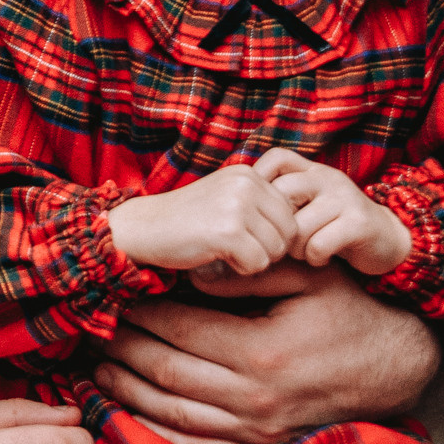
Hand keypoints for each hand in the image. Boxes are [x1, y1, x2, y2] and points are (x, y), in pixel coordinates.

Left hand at [91, 260, 442, 443]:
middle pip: (165, 373)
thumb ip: (250, 271)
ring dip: (126, 391)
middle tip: (91, 332)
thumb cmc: (349, 313)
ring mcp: (255, 431)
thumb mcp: (310, 276)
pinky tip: (127, 412)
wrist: (395, 369)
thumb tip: (191, 276)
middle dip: (122, 350)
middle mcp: (254, 398)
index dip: (141, 314)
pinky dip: (153, 431)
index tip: (116, 297)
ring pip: (170, 413)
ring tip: (97, 368)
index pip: (180, 329)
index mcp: (262, 351)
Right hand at [110, 161, 299, 278]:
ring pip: (276, 250)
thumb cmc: (186, 220)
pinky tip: (218, 259)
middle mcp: (247, 184)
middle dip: (269, 249)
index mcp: (249, 174)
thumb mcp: (226, 198)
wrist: (141, 227)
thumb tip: (302, 228)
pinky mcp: (227, 231)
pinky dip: (240, 270)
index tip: (245, 238)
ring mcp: (237, 206)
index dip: (273, 234)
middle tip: (238, 250)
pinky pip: (258, 264)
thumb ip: (259, 203)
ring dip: (254, 260)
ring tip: (226, 252)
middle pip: (289, 232)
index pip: (290, 213)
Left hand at [255, 146, 411, 275]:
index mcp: (313, 170)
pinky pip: (318, 244)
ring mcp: (344, 198)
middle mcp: (328, 178)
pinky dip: (314, 257)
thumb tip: (238, 207)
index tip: (257, 210)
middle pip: (281, 195)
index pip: (277, 158)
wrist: (387, 238)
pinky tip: (321, 258)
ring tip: (305, 252)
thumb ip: (283, 199)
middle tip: (282, 242)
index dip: (259, 179)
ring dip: (295, 248)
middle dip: (276, 226)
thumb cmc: (335, 225)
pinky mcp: (358, 223)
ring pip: (297, 226)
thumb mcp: (311, 203)